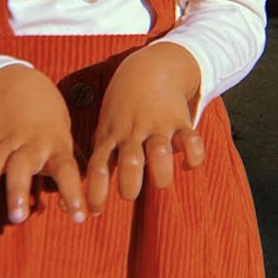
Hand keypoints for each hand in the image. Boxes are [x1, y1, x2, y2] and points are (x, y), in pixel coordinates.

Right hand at [0, 63, 85, 223]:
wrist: (23, 85)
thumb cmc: (50, 124)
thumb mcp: (66, 142)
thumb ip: (71, 172)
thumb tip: (83, 206)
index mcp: (55, 146)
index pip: (67, 171)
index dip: (74, 193)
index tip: (80, 217)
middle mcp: (30, 144)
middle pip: (23, 167)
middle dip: (19, 190)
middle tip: (17, 218)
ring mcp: (5, 140)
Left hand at [85, 43, 204, 214]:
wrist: (153, 65)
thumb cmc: (124, 101)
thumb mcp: (107, 123)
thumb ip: (101, 153)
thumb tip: (83, 188)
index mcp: (112, 134)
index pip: (99, 166)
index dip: (96, 192)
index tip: (95, 212)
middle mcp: (134, 130)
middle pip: (131, 162)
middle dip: (130, 185)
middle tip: (130, 194)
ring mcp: (158, 124)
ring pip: (160, 152)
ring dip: (161, 173)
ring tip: (161, 183)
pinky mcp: (180, 119)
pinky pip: (191, 140)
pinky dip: (194, 156)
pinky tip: (188, 165)